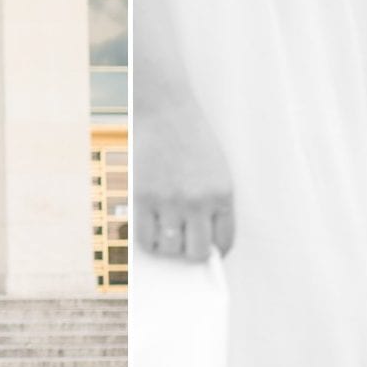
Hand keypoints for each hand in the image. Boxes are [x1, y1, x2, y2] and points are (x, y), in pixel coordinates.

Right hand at [134, 81, 232, 261]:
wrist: (164, 111)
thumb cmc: (190, 141)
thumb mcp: (214, 171)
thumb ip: (212, 205)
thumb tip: (197, 244)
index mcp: (222, 195)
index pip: (224, 242)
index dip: (214, 252)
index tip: (206, 251)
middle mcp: (198, 201)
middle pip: (197, 253)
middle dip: (190, 255)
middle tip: (183, 246)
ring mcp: (169, 200)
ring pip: (170, 249)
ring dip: (167, 248)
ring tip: (164, 233)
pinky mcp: (143, 197)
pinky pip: (145, 237)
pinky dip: (147, 241)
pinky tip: (148, 229)